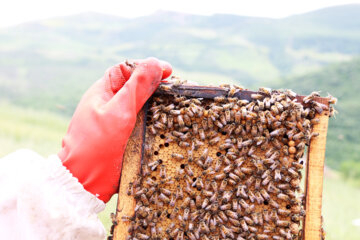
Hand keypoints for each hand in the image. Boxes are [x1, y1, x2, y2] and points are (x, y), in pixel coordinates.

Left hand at [58, 58, 171, 201]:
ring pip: (142, 105)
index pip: (127, 70)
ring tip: (177, 103)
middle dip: (156, 85)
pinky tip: (168, 122)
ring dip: (158, 103)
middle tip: (177, 88)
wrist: (84, 182)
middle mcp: (110, 104)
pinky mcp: (125, 137)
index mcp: (103, 92)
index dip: (147, 67)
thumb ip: (137, 88)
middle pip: (136, 86)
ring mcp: (118, 121)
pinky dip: (156, 119)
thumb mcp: (119, 112)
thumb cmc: (96, 145)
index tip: (168, 71)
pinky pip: (143, 122)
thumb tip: (155, 63)